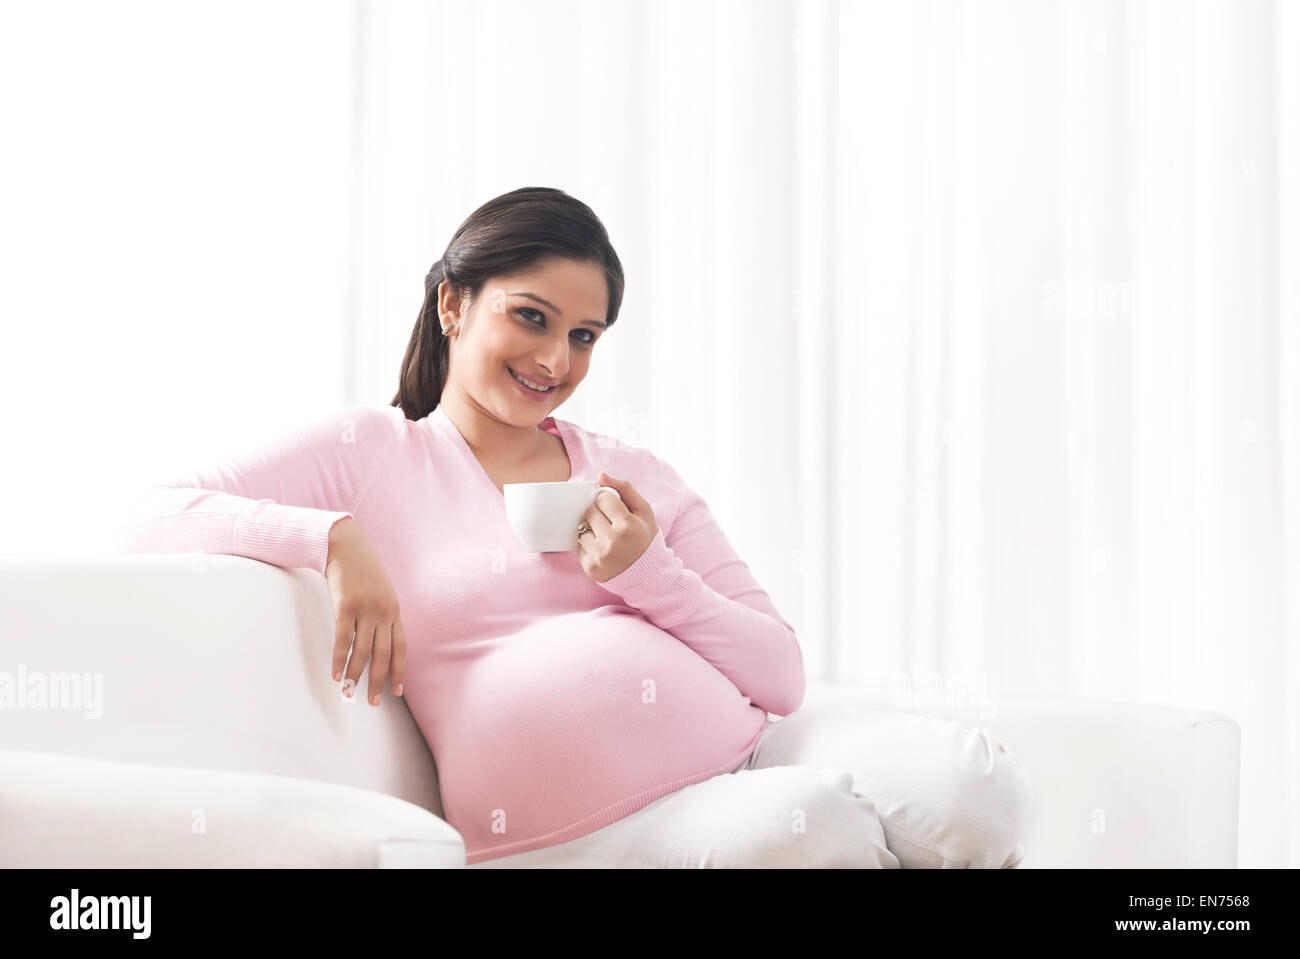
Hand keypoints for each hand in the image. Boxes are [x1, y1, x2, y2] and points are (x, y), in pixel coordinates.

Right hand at [324, 517, 406, 705]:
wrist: (346, 545)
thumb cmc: (361, 570)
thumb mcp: (381, 592)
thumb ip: (382, 614)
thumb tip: (380, 639)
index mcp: (394, 611)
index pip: (401, 647)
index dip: (399, 670)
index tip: (397, 692)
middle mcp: (384, 613)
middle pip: (383, 654)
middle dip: (378, 681)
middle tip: (373, 702)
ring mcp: (366, 609)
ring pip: (362, 651)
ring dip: (355, 675)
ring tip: (348, 693)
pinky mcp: (346, 606)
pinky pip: (343, 639)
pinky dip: (339, 659)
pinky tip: (335, 674)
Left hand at [577, 471, 659, 583]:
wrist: (649, 575)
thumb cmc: (646, 539)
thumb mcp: (644, 512)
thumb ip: (625, 489)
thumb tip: (601, 476)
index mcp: (627, 525)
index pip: (602, 499)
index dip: (609, 503)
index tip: (617, 511)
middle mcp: (612, 541)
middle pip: (590, 512)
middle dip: (600, 515)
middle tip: (613, 525)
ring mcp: (599, 556)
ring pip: (582, 529)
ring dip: (593, 531)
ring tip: (608, 539)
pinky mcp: (590, 568)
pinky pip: (580, 546)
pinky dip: (590, 546)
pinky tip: (604, 551)